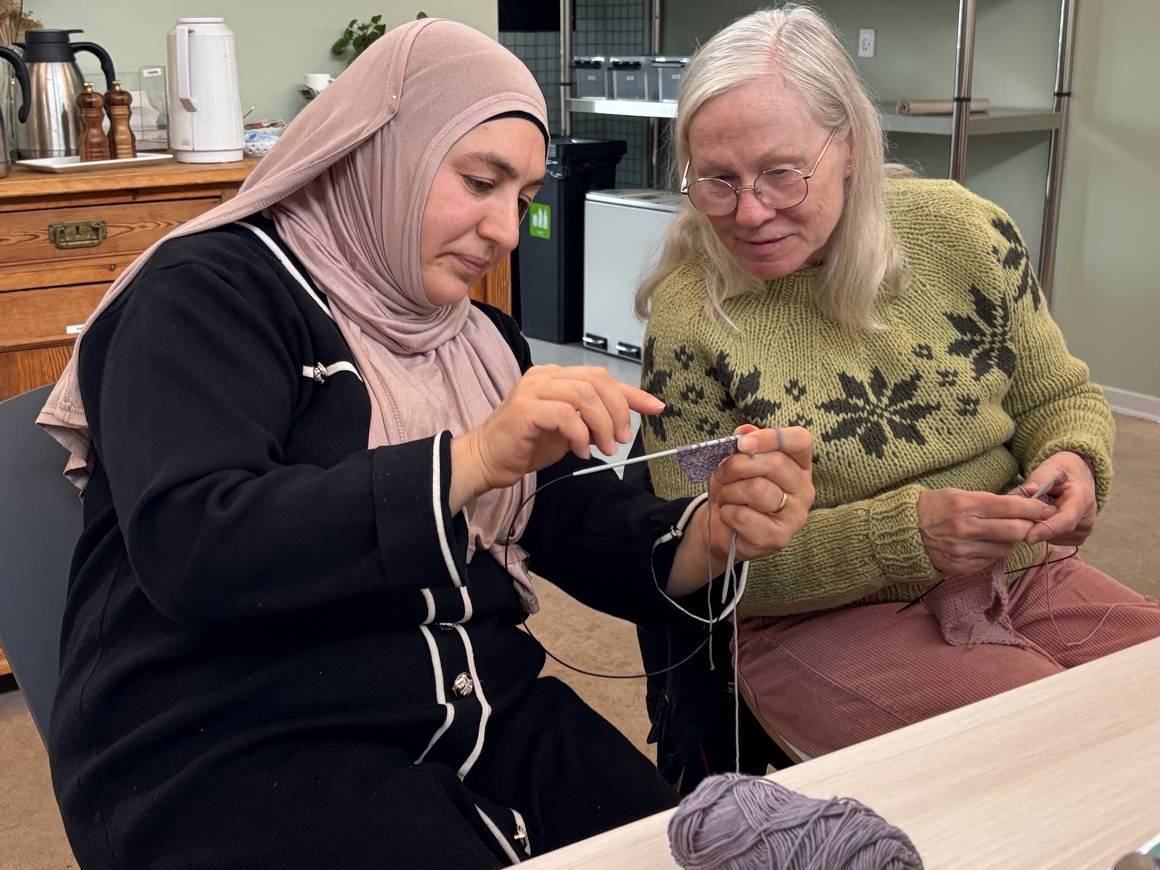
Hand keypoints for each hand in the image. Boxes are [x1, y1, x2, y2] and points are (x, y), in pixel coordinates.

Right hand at [450, 365, 662, 509]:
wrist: (487, 460)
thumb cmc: (525, 446)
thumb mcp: (569, 432)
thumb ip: (593, 422)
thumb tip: (624, 423)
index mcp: (556, 376)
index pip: (602, 377)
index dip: (632, 393)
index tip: (656, 407)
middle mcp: (545, 376)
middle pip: (597, 381)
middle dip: (618, 411)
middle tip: (621, 440)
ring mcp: (534, 389)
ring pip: (585, 395)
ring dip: (602, 425)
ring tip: (605, 449)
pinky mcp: (525, 409)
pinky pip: (566, 415)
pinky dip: (581, 435)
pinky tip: (580, 452)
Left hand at [668, 425, 814, 594]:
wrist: (721, 528)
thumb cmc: (734, 490)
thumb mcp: (734, 462)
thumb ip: (743, 445)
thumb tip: (745, 430)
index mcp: (799, 465)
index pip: (800, 440)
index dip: (771, 437)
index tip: (742, 443)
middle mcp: (804, 489)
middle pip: (775, 463)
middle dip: (737, 466)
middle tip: (721, 474)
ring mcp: (795, 516)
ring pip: (757, 489)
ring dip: (730, 491)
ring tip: (726, 497)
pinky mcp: (779, 538)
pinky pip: (744, 516)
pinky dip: (727, 513)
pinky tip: (730, 517)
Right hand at [917, 487, 1057, 576]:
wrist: (905, 530)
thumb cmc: (936, 506)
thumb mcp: (960, 493)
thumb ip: (994, 498)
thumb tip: (1030, 496)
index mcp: (964, 505)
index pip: (1010, 507)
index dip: (1033, 508)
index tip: (1046, 509)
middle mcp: (964, 528)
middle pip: (1014, 531)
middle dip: (1029, 527)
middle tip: (1035, 524)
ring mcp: (961, 550)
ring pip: (1004, 548)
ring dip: (1010, 541)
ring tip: (1003, 533)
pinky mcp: (959, 566)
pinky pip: (989, 561)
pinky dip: (994, 553)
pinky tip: (986, 544)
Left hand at [1022, 451, 1096, 545]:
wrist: (1077, 479)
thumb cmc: (1062, 472)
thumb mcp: (1051, 467)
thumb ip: (1038, 479)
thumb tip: (1025, 492)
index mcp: (1082, 499)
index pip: (1066, 520)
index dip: (1046, 529)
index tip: (1028, 538)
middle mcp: (1086, 519)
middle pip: (1054, 531)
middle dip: (1034, 524)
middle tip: (1020, 510)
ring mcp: (1083, 532)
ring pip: (1050, 537)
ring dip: (1037, 525)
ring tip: (1039, 507)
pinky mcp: (1076, 539)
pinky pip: (1052, 540)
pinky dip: (1042, 530)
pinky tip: (1043, 516)